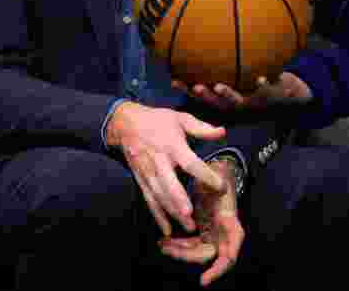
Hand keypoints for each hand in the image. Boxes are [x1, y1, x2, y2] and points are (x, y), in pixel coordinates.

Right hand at [106, 102, 226, 235]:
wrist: (125, 123)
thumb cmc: (156, 120)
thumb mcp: (180, 118)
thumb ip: (202, 128)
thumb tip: (223, 132)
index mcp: (172, 145)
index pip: (190, 163)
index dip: (205, 175)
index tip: (220, 186)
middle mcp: (159, 161)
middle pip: (169, 184)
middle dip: (179, 201)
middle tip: (191, 215)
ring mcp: (148, 172)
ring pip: (160, 196)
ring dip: (172, 213)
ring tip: (188, 227)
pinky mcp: (140, 180)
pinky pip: (149, 200)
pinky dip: (157, 216)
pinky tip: (167, 230)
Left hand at [159, 158, 243, 286]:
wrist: (214, 174)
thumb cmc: (218, 176)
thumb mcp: (219, 178)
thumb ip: (220, 184)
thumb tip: (222, 187)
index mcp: (231, 225)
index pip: (229, 255)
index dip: (218, 270)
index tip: (203, 280)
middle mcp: (223, 235)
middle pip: (206, 256)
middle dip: (185, 256)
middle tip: (167, 249)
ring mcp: (213, 235)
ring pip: (195, 253)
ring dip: (178, 251)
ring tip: (163, 245)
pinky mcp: (203, 232)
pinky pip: (189, 244)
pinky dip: (178, 244)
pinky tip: (165, 241)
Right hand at [173, 71, 313, 111]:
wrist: (294, 96)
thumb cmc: (264, 85)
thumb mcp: (245, 78)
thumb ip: (228, 67)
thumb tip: (208, 46)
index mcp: (231, 101)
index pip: (206, 96)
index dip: (190, 91)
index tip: (175, 81)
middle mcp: (241, 104)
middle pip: (219, 102)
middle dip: (206, 96)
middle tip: (194, 86)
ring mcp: (257, 101)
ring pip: (240, 99)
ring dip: (229, 94)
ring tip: (218, 85)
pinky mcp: (275, 95)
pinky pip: (270, 90)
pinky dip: (266, 84)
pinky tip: (262, 77)